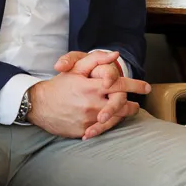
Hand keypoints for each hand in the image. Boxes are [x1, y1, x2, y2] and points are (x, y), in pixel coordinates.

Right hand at [31, 51, 150, 138]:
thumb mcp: (76, 69)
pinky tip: (110, 121)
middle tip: (136, 105)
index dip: (136, 86)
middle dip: (132, 105)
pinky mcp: (84, 131)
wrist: (39, 105)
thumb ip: (96, 59)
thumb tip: (115, 54)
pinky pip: (102, 129)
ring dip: (122, 115)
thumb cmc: (59, 85)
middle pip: (122, 106)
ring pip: (115, 119)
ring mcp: (88, 119)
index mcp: (92, 87)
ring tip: (127, 112)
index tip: (147, 87)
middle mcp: (92, 104)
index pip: (120, 85)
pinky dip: (109, 125)